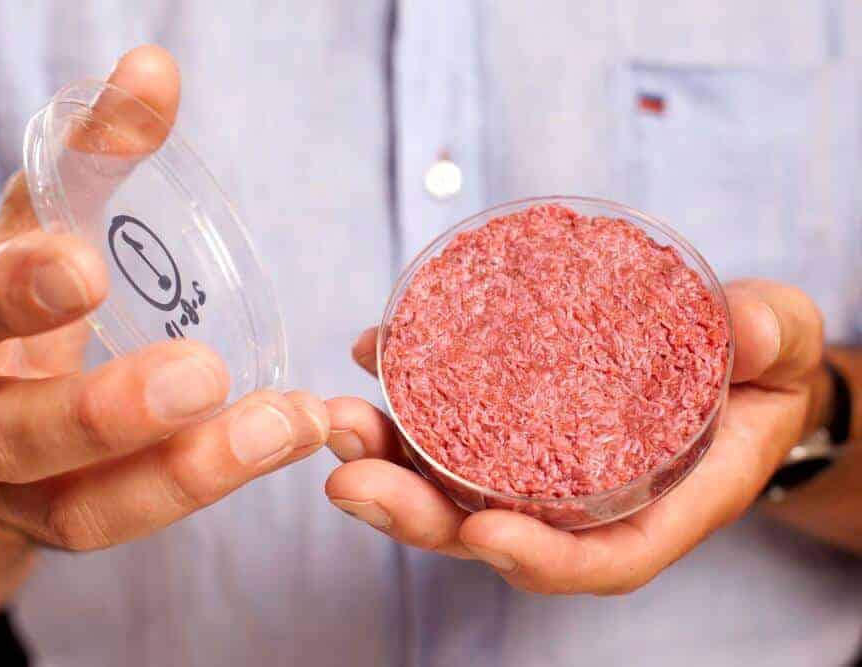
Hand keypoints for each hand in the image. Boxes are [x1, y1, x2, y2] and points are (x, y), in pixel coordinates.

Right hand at [0, 45, 328, 551]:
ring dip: (185, 474)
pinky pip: (126, 526)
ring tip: (286, 423)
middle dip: (105, 412)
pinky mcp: (59, 525)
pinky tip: (284, 439)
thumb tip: (154, 68)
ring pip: (76, 512)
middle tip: (204, 373)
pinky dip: (209, 487)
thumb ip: (92, 154)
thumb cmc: (14, 298)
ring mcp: (4, 490)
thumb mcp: (42, 221)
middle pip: (7, 437)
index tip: (85, 264)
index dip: (13, 290)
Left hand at [325, 279, 827, 592]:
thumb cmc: (762, 367)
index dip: (539, 558)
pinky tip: (370, 356)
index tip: (481, 535)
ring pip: (453, 486)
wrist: (731, 356)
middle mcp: (585, 500)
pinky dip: (403, 399)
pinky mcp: (513, 423)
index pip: (596, 557)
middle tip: (353, 480)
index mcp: (658, 504)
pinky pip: (448, 426)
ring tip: (339, 423)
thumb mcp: (783, 346)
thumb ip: (771, 339)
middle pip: (494, 531)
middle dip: (419, 516)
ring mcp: (540, 465)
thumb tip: (748, 331)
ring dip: (386, 462)